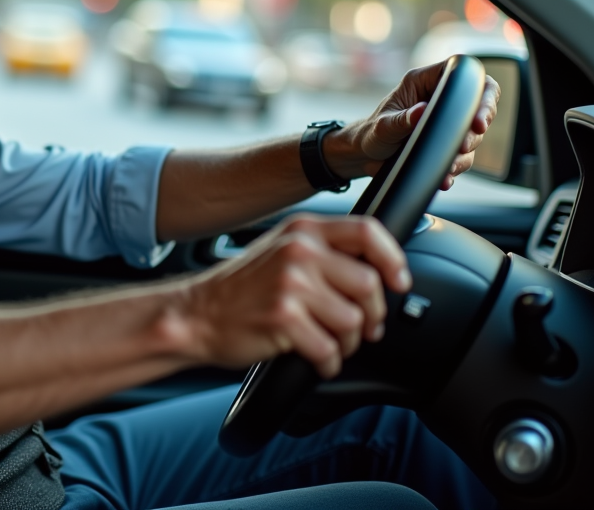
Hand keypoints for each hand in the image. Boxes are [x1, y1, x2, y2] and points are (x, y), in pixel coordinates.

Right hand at [185, 214, 410, 378]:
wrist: (195, 314)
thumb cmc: (239, 289)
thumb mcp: (280, 252)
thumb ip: (323, 253)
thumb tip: (375, 273)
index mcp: (302, 230)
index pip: (368, 231)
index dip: (393, 259)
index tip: (398, 282)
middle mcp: (299, 251)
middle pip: (368, 284)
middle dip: (372, 316)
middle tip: (362, 328)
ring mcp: (291, 284)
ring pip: (353, 321)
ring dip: (348, 342)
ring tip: (329, 342)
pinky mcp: (285, 318)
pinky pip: (330, 349)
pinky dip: (327, 363)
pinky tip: (314, 358)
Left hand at [326, 60, 500, 189]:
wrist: (364, 156)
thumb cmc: (369, 133)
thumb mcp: (382, 127)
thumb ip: (401, 120)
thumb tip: (421, 111)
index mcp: (424, 82)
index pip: (462, 74)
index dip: (480, 93)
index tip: (477, 121)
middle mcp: (438, 98)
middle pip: (478, 105)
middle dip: (475, 130)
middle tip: (462, 147)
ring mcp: (445, 120)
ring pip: (473, 133)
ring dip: (464, 153)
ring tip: (448, 167)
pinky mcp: (446, 141)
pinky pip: (463, 154)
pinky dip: (457, 167)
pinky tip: (445, 178)